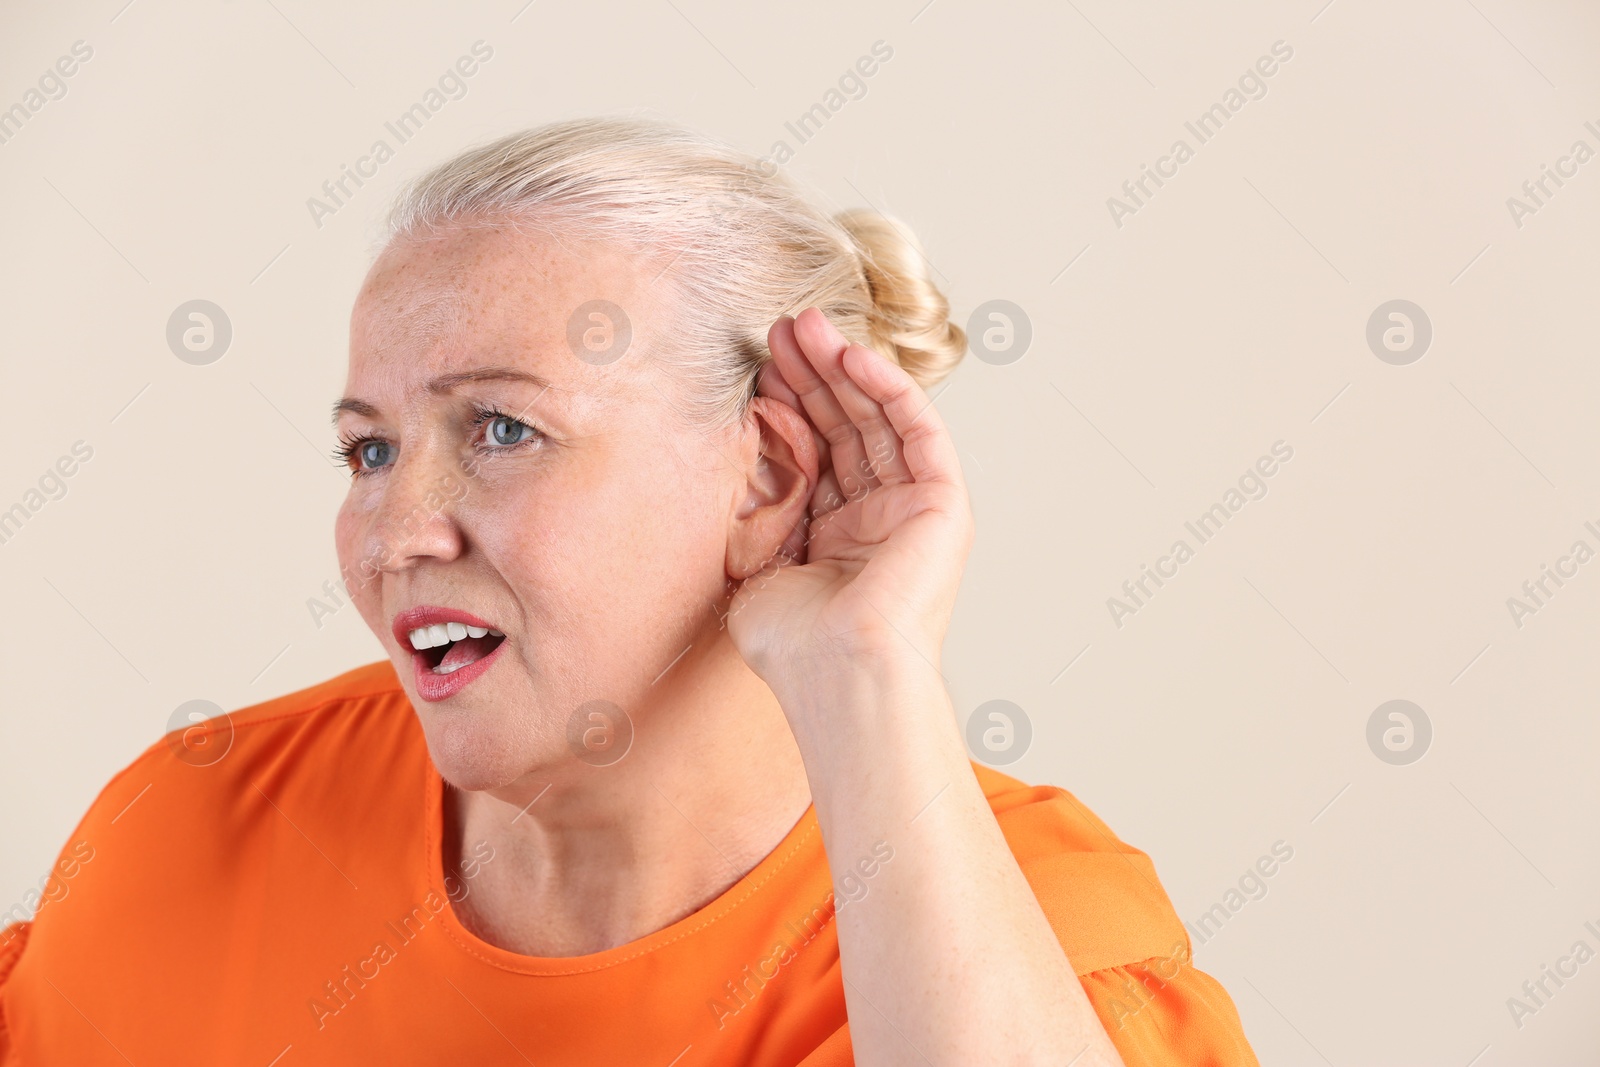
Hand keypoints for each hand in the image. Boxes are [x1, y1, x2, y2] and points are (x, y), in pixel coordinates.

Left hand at [725, 307, 973, 690]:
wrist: (835, 672)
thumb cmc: (793, 641)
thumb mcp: (758, 557)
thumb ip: (759, 506)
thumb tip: (741, 452)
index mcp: (837, 533)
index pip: (816, 448)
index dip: (790, 401)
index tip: (759, 361)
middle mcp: (879, 517)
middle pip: (847, 425)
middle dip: (814, 372)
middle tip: (781, 326)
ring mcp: (913, 509)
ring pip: (879, 419)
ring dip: (845, 367)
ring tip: (807, 324)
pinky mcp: (942, 505)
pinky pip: (917, 431)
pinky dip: (888, 389)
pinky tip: (852, 355)